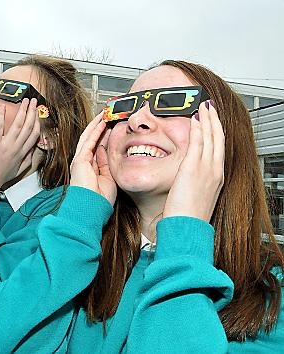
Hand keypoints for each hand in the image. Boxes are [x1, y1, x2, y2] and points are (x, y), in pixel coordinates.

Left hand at [0, 98, 40, 200]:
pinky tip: (3, 107)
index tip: (38, 114)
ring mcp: (6, 145)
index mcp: (22, 154)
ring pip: (18, 125)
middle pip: (28, 127)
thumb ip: (27, 161)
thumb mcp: (18, 171)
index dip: (37, 122)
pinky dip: (2, 116)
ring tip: (25, 100)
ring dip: (23, 110)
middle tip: (34, 101)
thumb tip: (33, 152)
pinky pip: (0, 127)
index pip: (34, 135)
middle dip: (32, 112)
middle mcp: (16, 148)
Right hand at [70, 113, 116, 204]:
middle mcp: (84, 162)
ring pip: (89, 137)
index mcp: (91, 168)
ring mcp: (80, 160)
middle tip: (109, 115)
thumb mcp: (109, 178)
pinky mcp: (80, 159)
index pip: (98, 147)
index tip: (114, 126)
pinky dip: (95, 131)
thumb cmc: (100, 200)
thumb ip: (107, 164)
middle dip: (100, 127)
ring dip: (97, 125)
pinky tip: (102, 122)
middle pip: (92, 140)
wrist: (91, 209)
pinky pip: (88, 141)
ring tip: (105, 113)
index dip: (105, 136)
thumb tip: (106, 150)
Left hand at [164, 101, 223, 220]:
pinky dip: (198, 129)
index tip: (213, 121)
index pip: (218, 148)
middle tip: (210, 106)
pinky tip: (195, 119)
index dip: (216, 132)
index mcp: (216, 177)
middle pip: (218, 138)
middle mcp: (215, 170)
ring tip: (204, 106)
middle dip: (215, 120)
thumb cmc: (188, 216)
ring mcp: (206, 168)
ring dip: (207, 119)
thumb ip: (194, 183)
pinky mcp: (194, 168)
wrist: (188, 227)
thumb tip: (188, 178)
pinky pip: (198, 143)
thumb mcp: (196, 196)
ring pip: (210, 137)